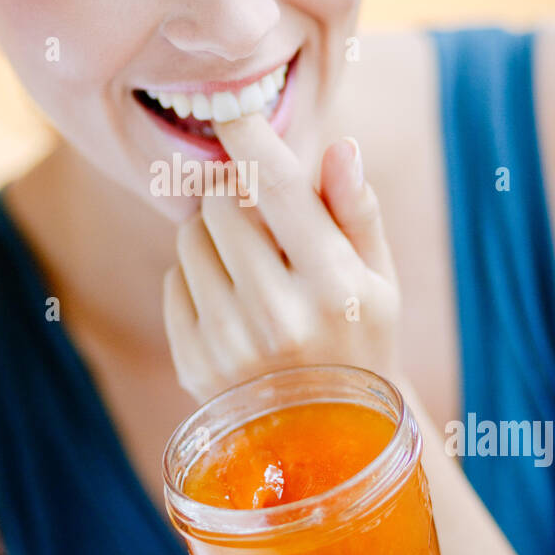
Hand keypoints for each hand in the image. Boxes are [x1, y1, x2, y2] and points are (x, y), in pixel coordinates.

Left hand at [163, 114, 401, 403]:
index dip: (250, 138)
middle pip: (224, 204)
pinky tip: (232, 304)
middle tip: (260, 217)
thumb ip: (357, 211)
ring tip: (250, 267)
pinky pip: (175, 281)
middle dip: (237, 195)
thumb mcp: (379, 280)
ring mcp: (231, 345)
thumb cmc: (360, 340)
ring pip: (191, 239)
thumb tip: (339, 145)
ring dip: (214, 235)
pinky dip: (197, 278)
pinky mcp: (195, 365)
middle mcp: (278, 316)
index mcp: (335, 287)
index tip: (233, 111)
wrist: (330, 443)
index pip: (279, 187)